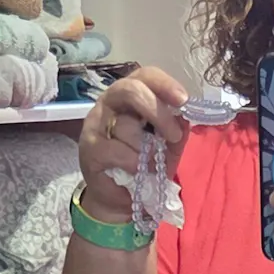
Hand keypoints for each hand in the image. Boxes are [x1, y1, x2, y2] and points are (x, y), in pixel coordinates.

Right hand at [78, 66, 188, 222]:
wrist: (118, 197)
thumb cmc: (142, 164)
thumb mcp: (167, 147)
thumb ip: (176, 130)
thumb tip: (183, 118)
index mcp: (132, 96)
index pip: (145, 76)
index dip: (164, 84)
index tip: (183, 100)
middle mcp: (110, 102)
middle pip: (131, 90)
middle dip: (157, 112)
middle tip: (173, 135)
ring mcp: (96, 123)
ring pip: (127, 126)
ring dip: (146, 149)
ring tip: (150, 165)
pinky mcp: (90, 148)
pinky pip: (117, 150)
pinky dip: (133, 163)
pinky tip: (136, 171)